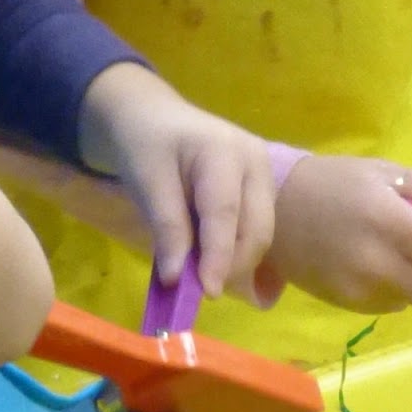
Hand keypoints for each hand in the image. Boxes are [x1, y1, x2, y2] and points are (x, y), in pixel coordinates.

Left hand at [77, 63, 275, 298]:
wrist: (154, 118)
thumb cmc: (145, 145)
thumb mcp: (145, 182)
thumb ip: (166, 228)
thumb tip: (177, 279)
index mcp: (224, 151)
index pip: (226, 214)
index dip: (219, 256)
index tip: (208, 293)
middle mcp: (256, 163)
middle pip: (256, 229)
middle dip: (233, 266)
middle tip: (203, 290)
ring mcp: (265, 177)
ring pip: (261, 235)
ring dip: (236, 262)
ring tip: (205, 276)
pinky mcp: (264, 192)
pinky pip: (258, 231)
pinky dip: (238, 252)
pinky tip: (215, 262)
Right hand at [259, 156, 411, 314]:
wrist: (270, 206)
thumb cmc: (339, 184)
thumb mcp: (388, 172)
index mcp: (391, 220)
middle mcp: (376, 259)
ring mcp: (359, 287)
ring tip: (384, 252)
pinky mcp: (345, 304)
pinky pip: (389, 305)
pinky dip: (390, 289)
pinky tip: (363, 265)